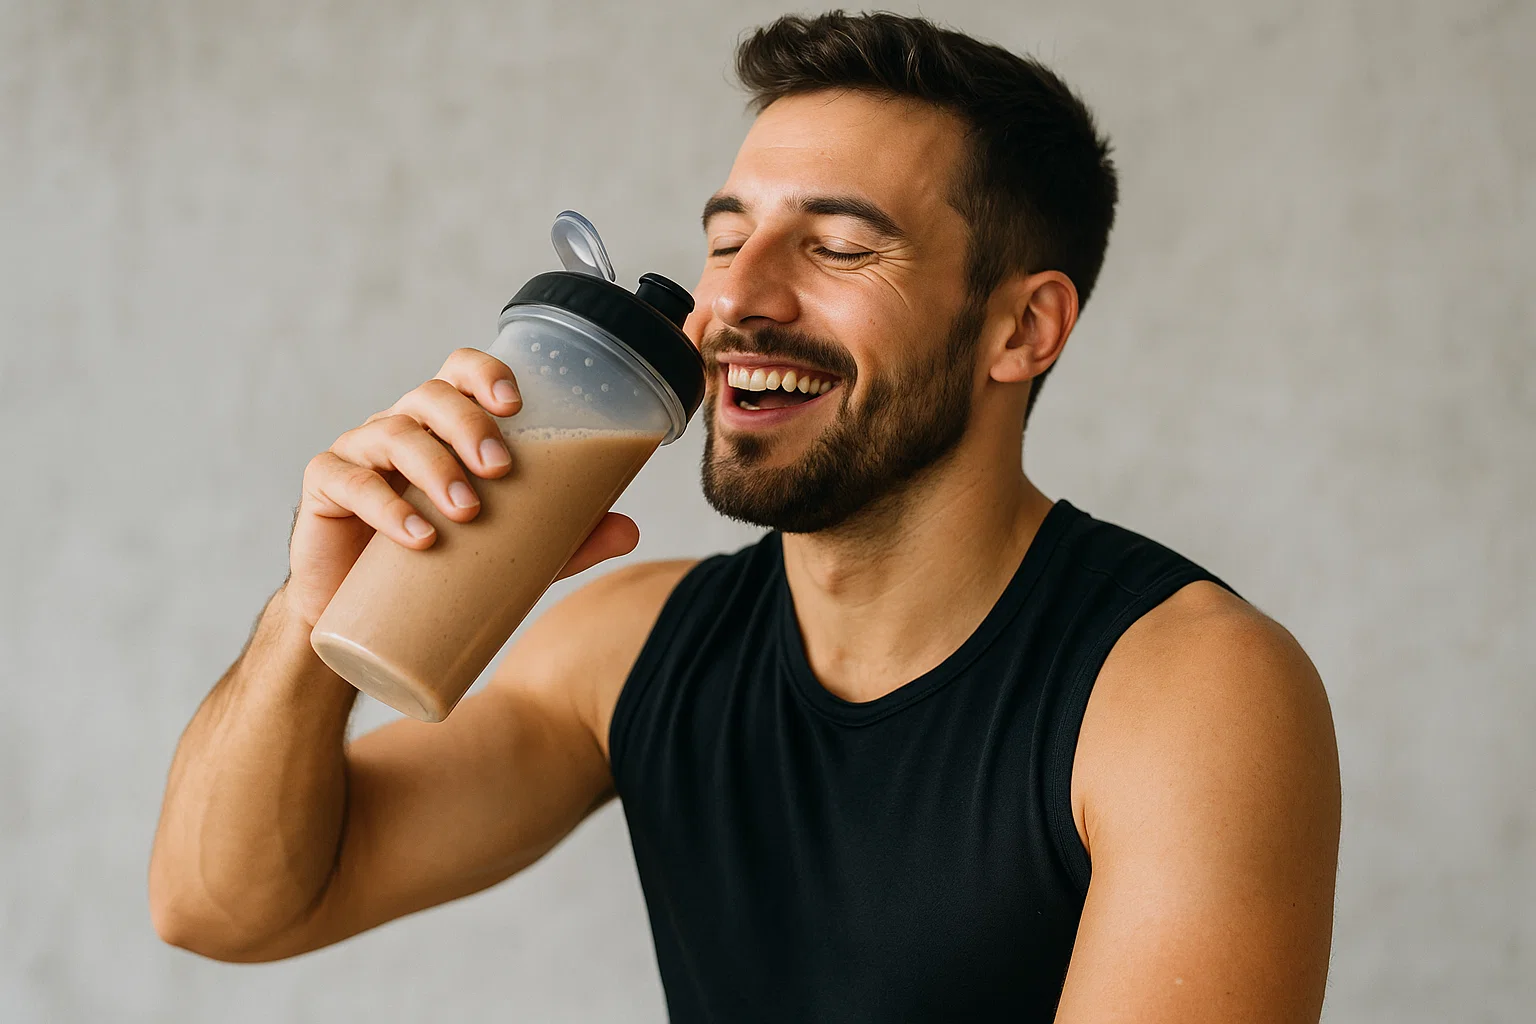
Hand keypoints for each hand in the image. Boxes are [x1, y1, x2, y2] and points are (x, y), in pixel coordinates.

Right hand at [282, 348, 639, 628]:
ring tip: (467, 510)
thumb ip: (566, 537)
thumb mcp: (509, 549)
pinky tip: (417, 536)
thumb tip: (631, 530)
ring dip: (435, 466)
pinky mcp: (325, 490)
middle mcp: (402, 428)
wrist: (365, 617)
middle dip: (469, 426)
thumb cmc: (439, 563)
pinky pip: (348, 482)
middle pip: (431, 397)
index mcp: (444, 427)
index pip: (460, 372)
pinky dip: (385, 506)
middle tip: (501, 470)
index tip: (516, 403)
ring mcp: (359, 454)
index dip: (485, 373)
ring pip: (393, 435)